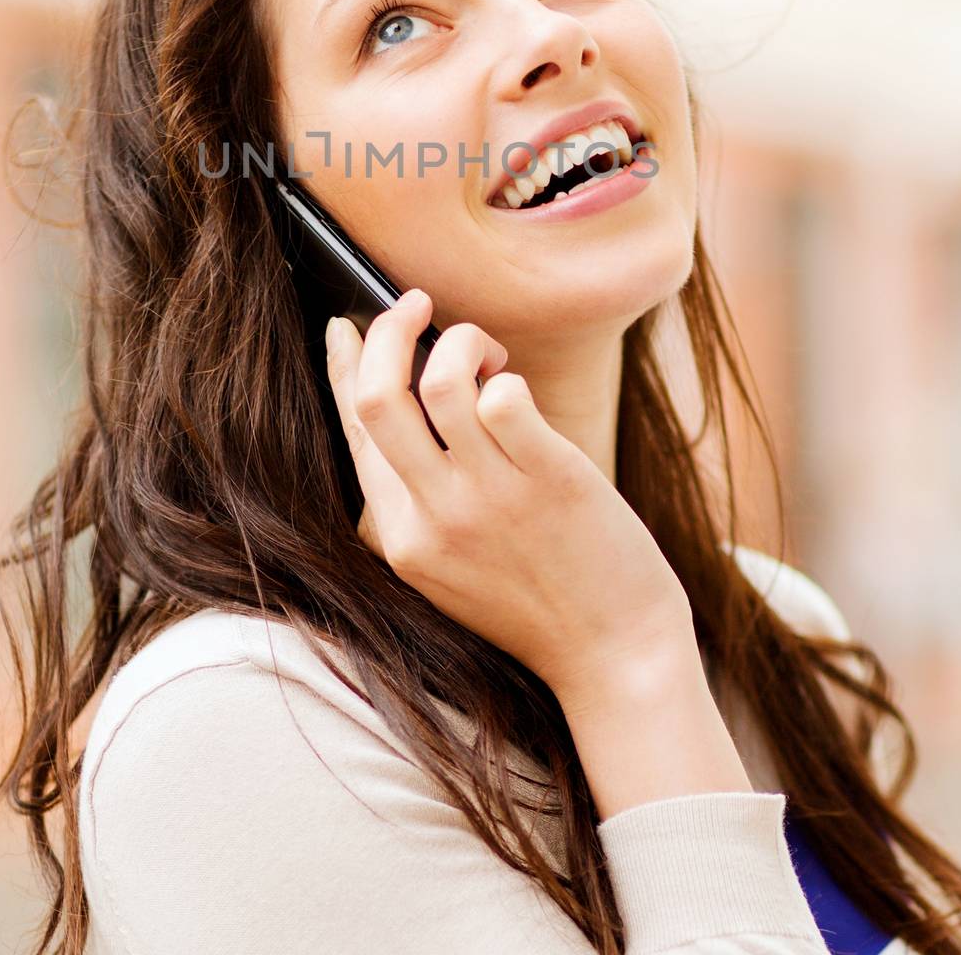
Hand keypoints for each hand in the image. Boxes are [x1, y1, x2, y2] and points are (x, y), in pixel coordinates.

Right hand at [324, 290, 695, 700]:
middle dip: (389, 330)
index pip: (353, 429)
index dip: (345, 367)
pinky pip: (505, 398)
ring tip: (489, 354)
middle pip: (379, 397)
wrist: (615, 656)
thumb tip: (409, 397)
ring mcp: (489, 499)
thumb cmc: (539, 601)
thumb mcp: (450, 564)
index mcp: (400, 537)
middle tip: (415, 303)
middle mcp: (433, 517)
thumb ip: (421, 497)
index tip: (347, 326)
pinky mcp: (548, 480)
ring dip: (461, 343)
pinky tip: (520, 387)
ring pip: (441, 383)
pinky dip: (507, 376)